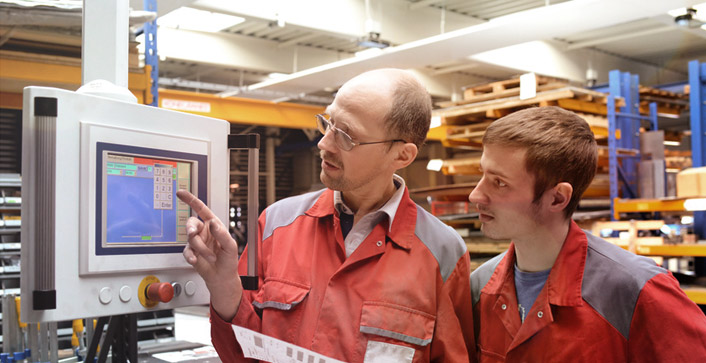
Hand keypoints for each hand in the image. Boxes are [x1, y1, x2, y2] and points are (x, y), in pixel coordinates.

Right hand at [177, 189, 242, 320]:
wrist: (222, 277)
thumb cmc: (228, 260)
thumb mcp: (230, 246)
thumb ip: (222, 234)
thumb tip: (213, 224)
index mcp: (214, 225)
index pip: (201, 209)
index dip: (191, 200)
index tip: (181, 193)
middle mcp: (204, 231)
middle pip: (191, 224)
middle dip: (191, 229)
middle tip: (193, 234)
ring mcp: (196, 242)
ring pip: (190, 239)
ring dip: (200, 248)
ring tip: (210, 256)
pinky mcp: (191, 252)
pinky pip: (186, 251)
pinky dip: (190, 256)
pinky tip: (195, 260)